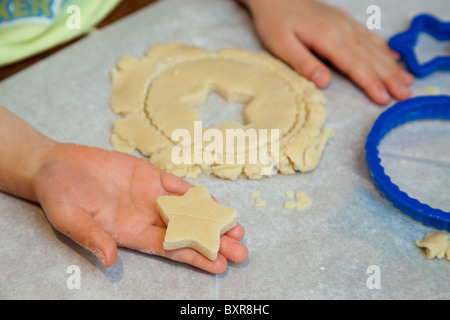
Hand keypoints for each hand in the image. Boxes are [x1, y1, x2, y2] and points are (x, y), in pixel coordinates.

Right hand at [33, 143, 247, 273]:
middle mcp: (146, 217)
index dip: (195, 257)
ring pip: (189, 210)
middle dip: (214, 242)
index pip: (170, 249)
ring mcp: (150, 195)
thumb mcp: (69, 218)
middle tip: (242, 251)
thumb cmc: (58, 194)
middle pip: (187, 233)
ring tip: (239, 230)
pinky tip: (215, 202)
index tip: (220, 266)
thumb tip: (110, 260)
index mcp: (130, 233)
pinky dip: (197, 194)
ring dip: (212, 219)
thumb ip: (91, 237)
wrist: (56, 164)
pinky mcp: (150, 175)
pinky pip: (178, 186)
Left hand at [241, 0, 413, 104]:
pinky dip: (384, 48)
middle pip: (370, 58)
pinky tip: (395, 58)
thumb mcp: (282, 45)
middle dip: (389, 78)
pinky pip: (369, 36)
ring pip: (374, 47)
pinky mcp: (344, 21)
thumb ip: (304, 63)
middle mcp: (342, 29)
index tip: (384, 99)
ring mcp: (346, 24)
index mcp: (327, 38)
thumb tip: (325, 83)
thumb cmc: (275, 22)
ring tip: (408, 80)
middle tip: (406, 95)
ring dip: (392, 66)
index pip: (354, 65)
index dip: (370, 83)